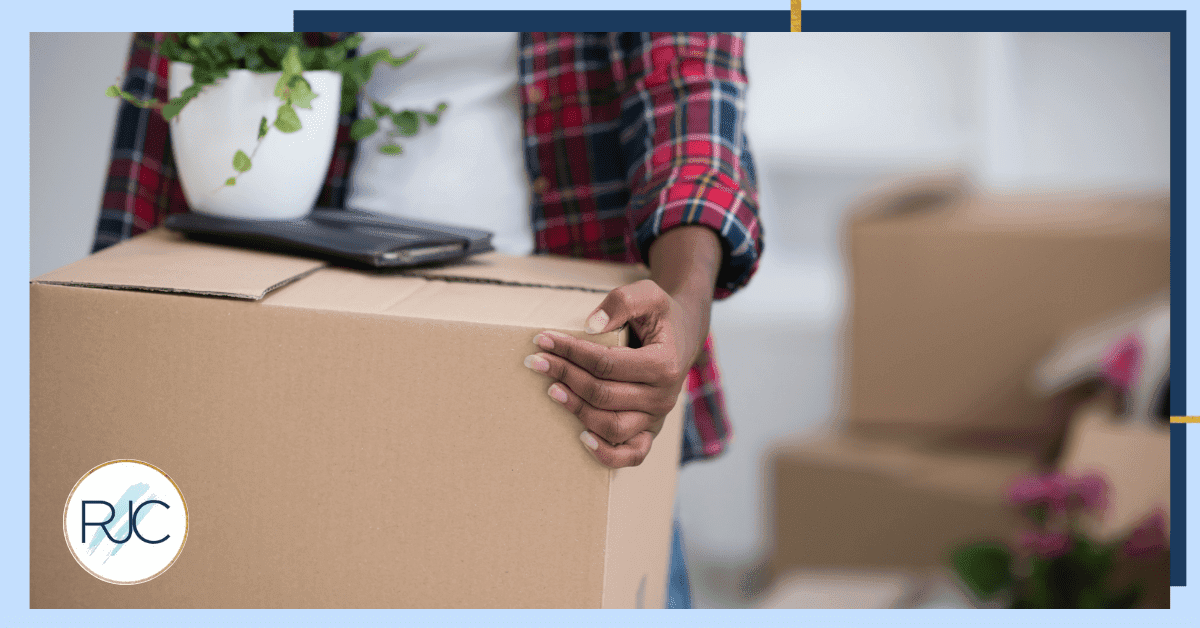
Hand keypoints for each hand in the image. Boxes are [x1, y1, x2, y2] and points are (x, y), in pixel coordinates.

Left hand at [525, 279, 702, 467]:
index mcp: (664, 364)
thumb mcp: (648, 294)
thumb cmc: (660, 315)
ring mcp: (657, 418)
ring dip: (576, 409)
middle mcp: (663, 397)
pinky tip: (581, 438)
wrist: (683, 336)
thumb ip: (622, 302)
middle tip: (536, 361)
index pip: (606, 362)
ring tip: (551, 390)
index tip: (543, 340)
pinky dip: (607, 454)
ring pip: (612, 426)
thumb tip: (590, 327)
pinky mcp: (651, 431)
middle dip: (565, 375)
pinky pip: (632, 455)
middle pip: (603, 394)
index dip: (571, 352)